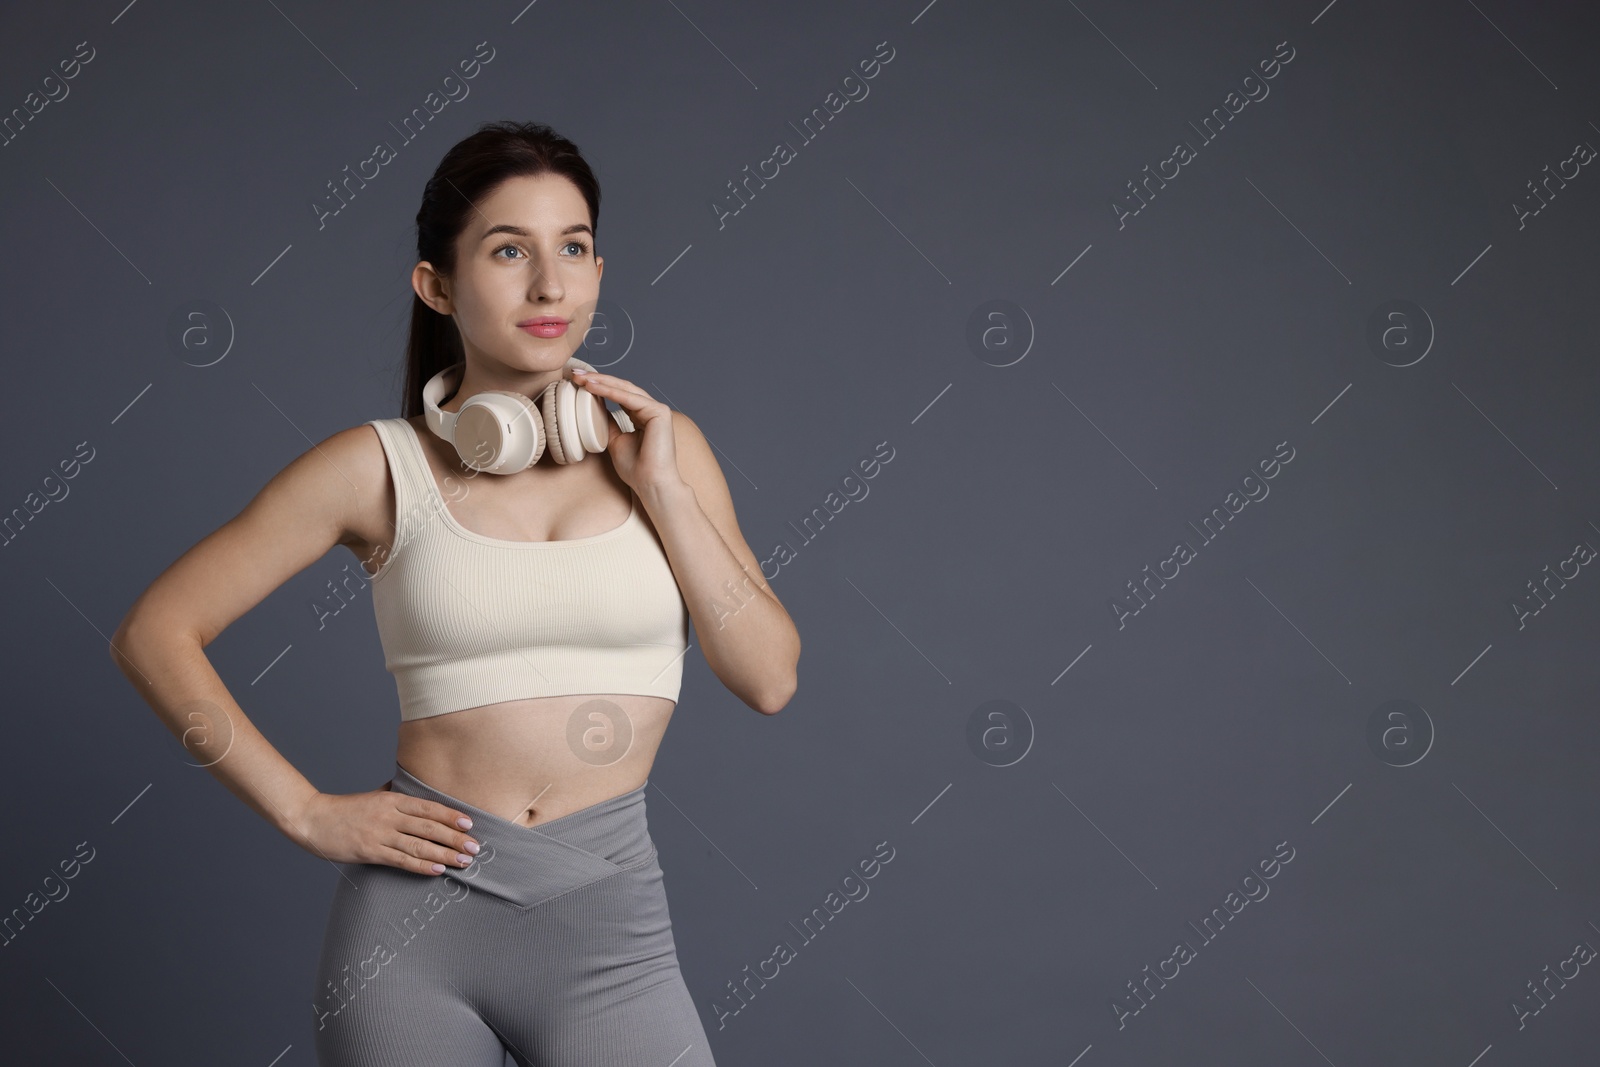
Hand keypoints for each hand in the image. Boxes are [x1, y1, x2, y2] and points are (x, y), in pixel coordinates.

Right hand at [290, 787, 480, 874]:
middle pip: (429, 827)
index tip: (470, 824)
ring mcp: (380, 834)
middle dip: (454, 838)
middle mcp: (389, 816)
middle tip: (475, 847)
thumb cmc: (345, 809)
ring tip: (463, 861)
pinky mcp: (370, 852)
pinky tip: (437, 870)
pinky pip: (400, 861)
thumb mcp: (374, 795)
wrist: (312, 819)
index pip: (428, 807)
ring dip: (444, 854)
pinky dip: (421, 866)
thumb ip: (397, 795)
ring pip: (418, 846)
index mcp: (392, 799)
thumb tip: (420, 790)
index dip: (451, 816)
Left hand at [570, 369, 684, 493]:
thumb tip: (596, 408)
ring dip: (601, 382)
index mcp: (644, 415)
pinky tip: (593, 387)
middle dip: (597, 379)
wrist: (650, 483)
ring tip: (581, 378)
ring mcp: (658, 409)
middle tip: (575, 374)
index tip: (578, 382)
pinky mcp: (659, 412)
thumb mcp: (615, 440)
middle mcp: (652, 410)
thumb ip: (608, 423)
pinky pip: (629, 398)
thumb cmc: (636, 468)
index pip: (620, 394)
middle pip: (622, 388)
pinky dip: (610, 391)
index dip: (599, 386)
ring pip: (625, 389)